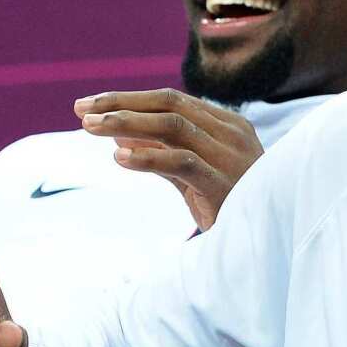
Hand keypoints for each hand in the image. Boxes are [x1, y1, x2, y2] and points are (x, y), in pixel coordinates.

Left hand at [75, 88, 263, 230]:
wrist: (266, 247)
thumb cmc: (230, 209)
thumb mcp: (192, 177)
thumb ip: (160, 153)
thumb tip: (118, 134)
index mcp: (227, 125)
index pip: (172, 100)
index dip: (129, 99)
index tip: (92, 105)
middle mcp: (231, 133)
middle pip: (169, 104)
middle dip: (121, 104)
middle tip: (80, 110)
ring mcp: (230, 157)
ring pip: (173, 126)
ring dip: (127, 123)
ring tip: (90, 128)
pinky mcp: (224, 184)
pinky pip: (182, 161)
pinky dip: (148, 157)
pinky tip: (119, 158)